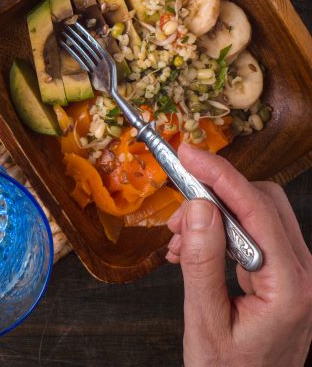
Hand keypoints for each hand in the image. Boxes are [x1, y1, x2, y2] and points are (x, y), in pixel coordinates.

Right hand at [166, 144, 311, 366]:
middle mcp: (306, 275)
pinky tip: (192, 250)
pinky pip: (257, 234)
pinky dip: (222, 231)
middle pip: (265, 202)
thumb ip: (202, 262)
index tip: (188, 154)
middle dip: (215, 195)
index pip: (257, 211)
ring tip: (178, 240)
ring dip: (215, 214)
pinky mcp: (288, 277)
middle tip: (175, 211)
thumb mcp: (204, 321)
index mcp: (291, 288)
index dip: (220, 176)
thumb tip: (198, 207)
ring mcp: (300, 276)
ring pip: (260, 214)